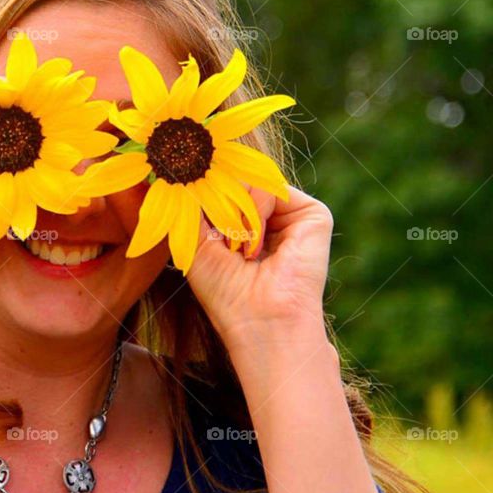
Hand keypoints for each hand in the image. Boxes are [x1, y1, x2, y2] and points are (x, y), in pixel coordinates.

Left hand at [184, 184, 334, 362]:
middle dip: (219, 205)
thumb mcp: (195, 243)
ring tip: (239, 252)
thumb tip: (181, 171)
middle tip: (220, 243)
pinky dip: (255, 212)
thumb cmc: (225, 293)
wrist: (259, 321)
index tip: (193, 212)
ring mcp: (291, 215)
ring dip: (235, 215)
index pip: (223, 187)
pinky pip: (272, 187)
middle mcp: (269, 218)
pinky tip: (255, 247)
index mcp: (245, 225)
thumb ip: (191, 206)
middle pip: (237, 180)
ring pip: (251, 181)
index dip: (205, 193)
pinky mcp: (312, 214)